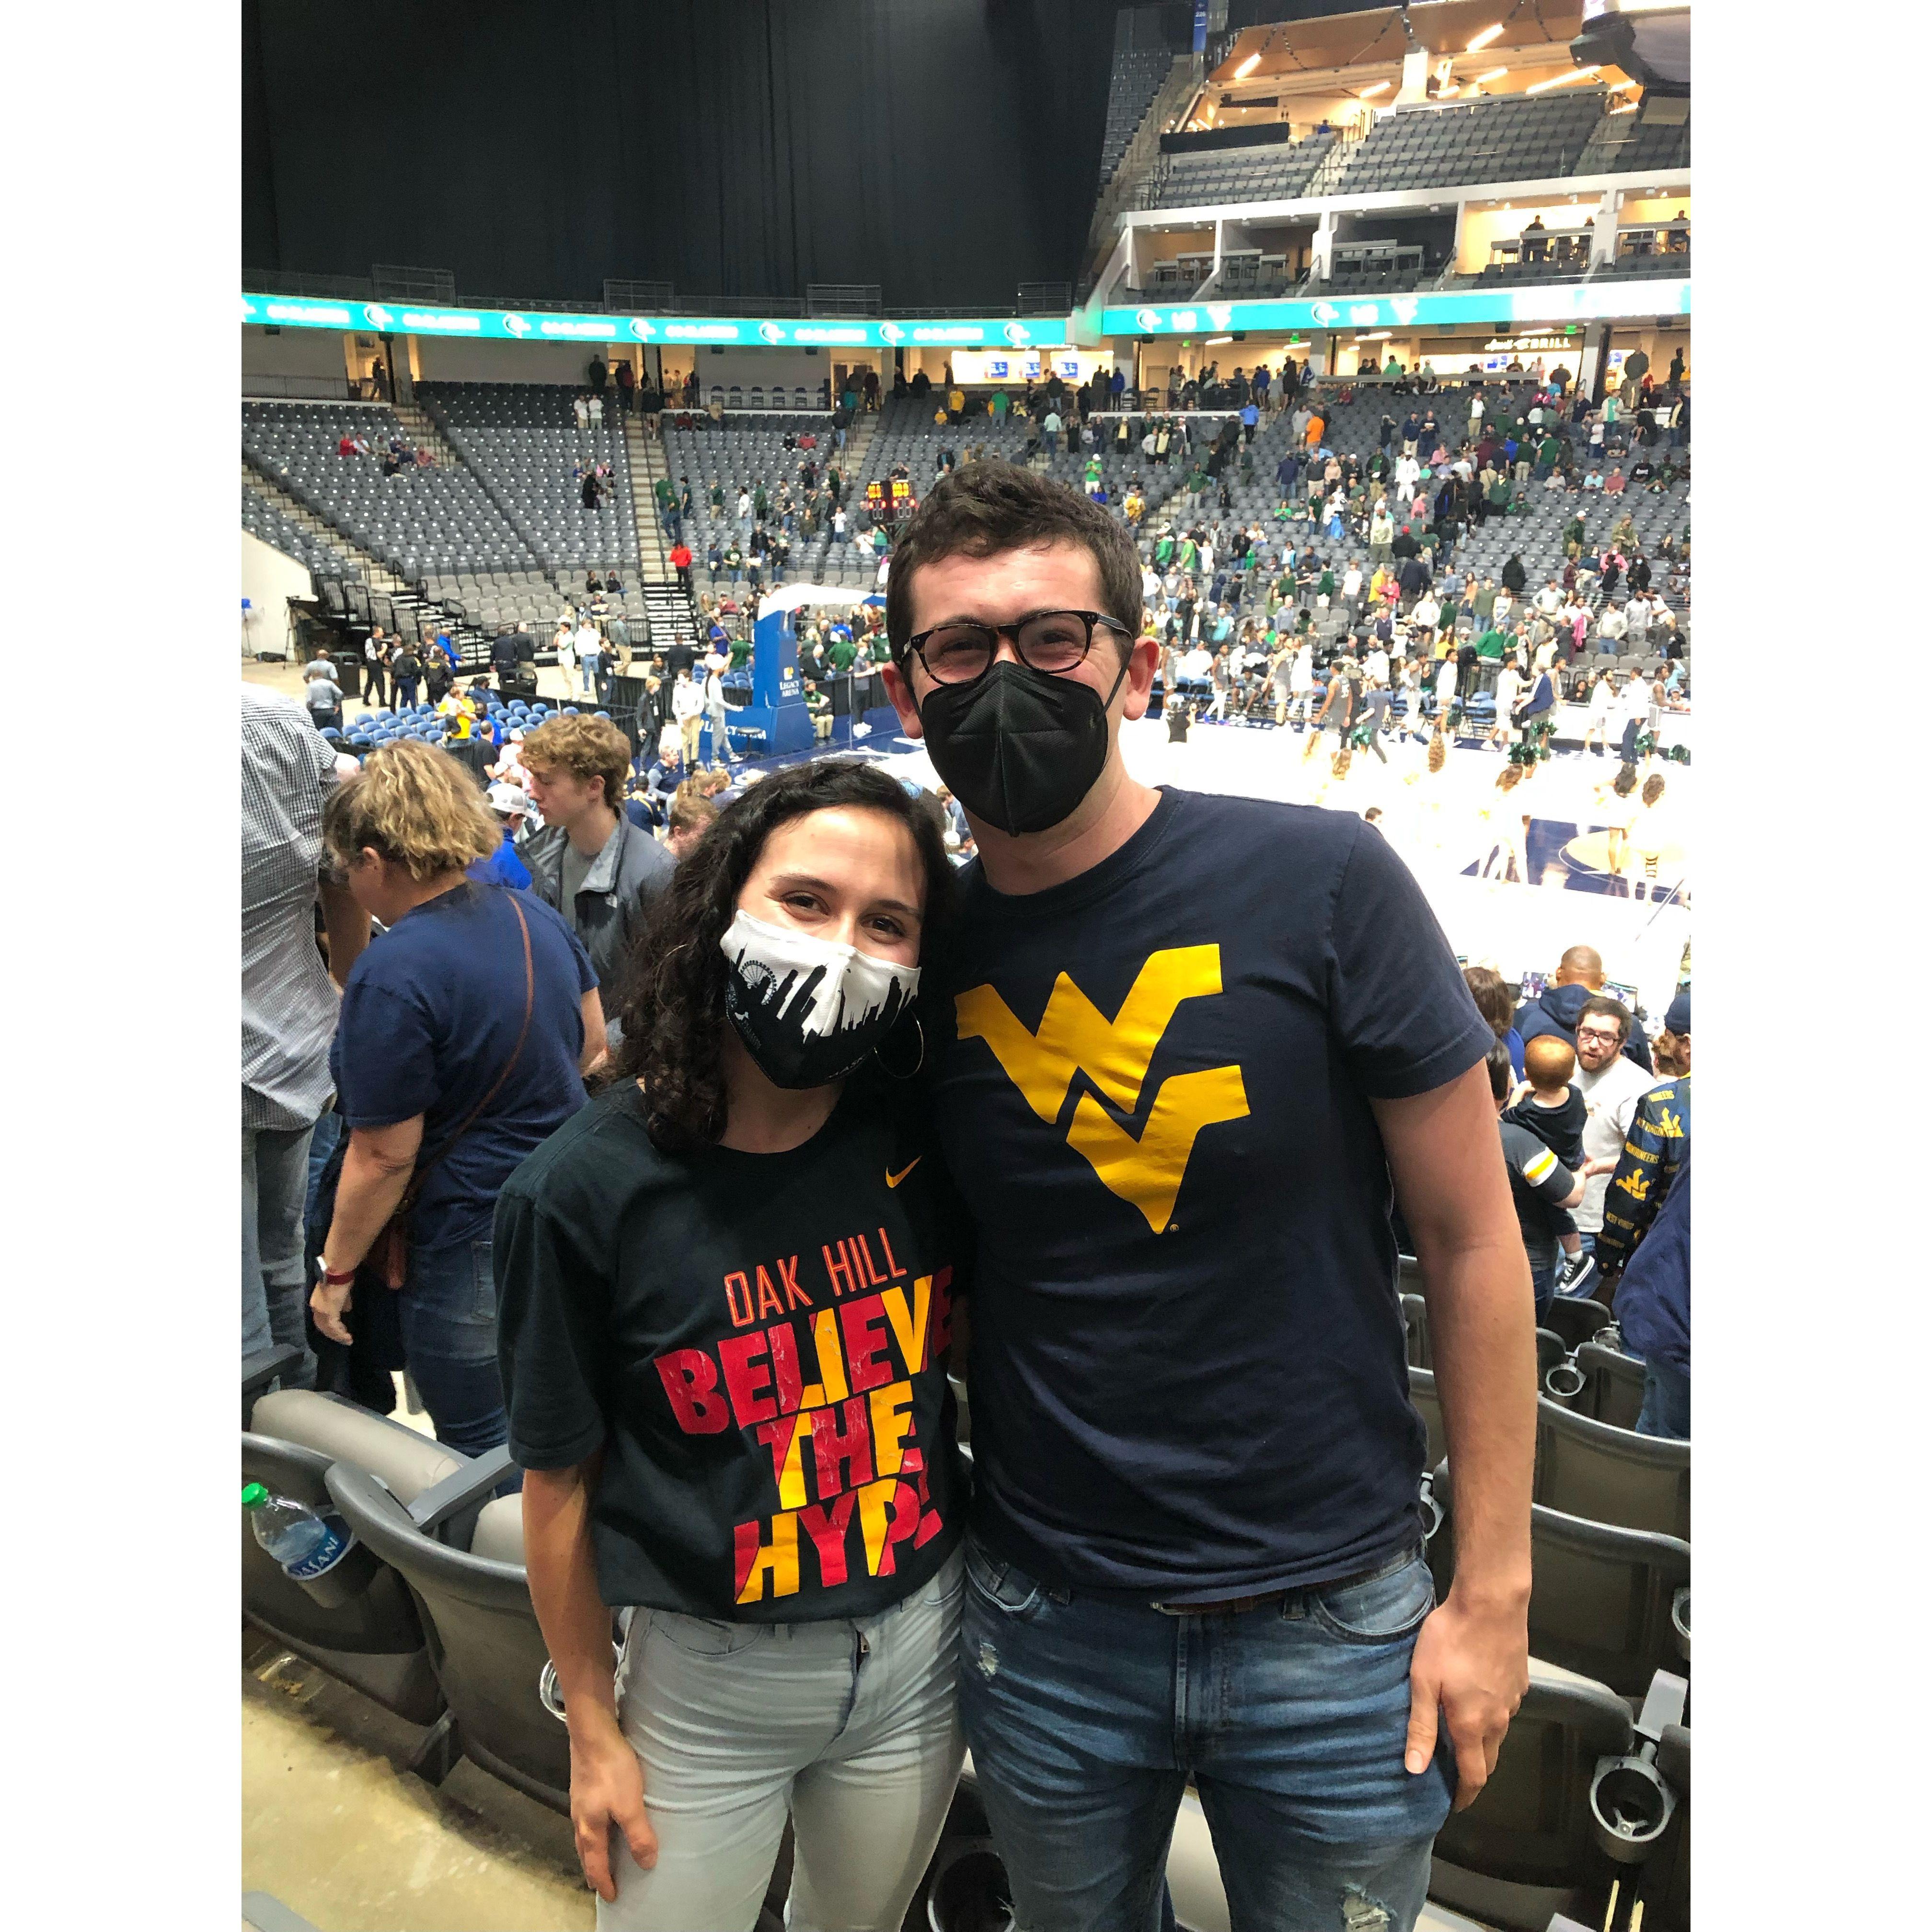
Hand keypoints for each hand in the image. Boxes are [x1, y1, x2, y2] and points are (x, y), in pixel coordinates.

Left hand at [310, 1271, 353, 1344]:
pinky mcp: (329, 1313)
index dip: (329, 1326)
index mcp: (317, 1303)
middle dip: (333, 1334)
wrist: (337, 1273)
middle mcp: (316, 1309)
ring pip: (328, 1329)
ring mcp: (321, 1312)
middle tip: (343, 1339)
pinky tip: (347, 1337)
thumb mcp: (341, 1292)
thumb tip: (347, 1309)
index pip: (321, 1318)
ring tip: (347, 1340)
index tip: (339, 1330)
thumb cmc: (339, 1278)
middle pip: (323, 1326)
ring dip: (338, 1336)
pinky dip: (341, 1334)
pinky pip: (334, 1328)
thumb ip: (343, 1302)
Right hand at [569, 1709, 656, 1901]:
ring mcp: (579, 1800)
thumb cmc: (612, 1770)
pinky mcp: (583, 1785)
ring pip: (583, 1835)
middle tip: (600, 1881)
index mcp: (590, 1828)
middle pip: (584, 1851)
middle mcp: (580, 1818)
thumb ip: (638, 1834)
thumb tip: (646, 1863)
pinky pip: (586, 1818)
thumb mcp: (630, 1805)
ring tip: (599, 1855)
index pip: (595, 1864)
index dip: (604, 1881)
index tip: (611, 1897)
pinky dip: (592, 1830)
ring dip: (591, 1850)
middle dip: (593, 1868)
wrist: (592, 1733)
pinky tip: (600, 1820)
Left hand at [1404, 1589, 1528, 1810]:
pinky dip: (1493, 1715)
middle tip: (1456, 1774)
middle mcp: (1498, 1719)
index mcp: (1472, 1724)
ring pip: (1499, 1733)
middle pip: (1489, 1759)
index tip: (1457, 1805)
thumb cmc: (1451, 1639)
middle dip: (1474, 1772)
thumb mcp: (1424, 1680)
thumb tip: (1414, 1769)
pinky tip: (1479, 1699)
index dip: (1466, 1795)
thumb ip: (1421, 1726)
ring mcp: (1512, 1700)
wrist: (1490, 1603)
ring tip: (1464, 1738)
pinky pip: (1506, 1709)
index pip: (1474, 1775)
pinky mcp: (1520, 1680)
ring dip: (1483, 1743)